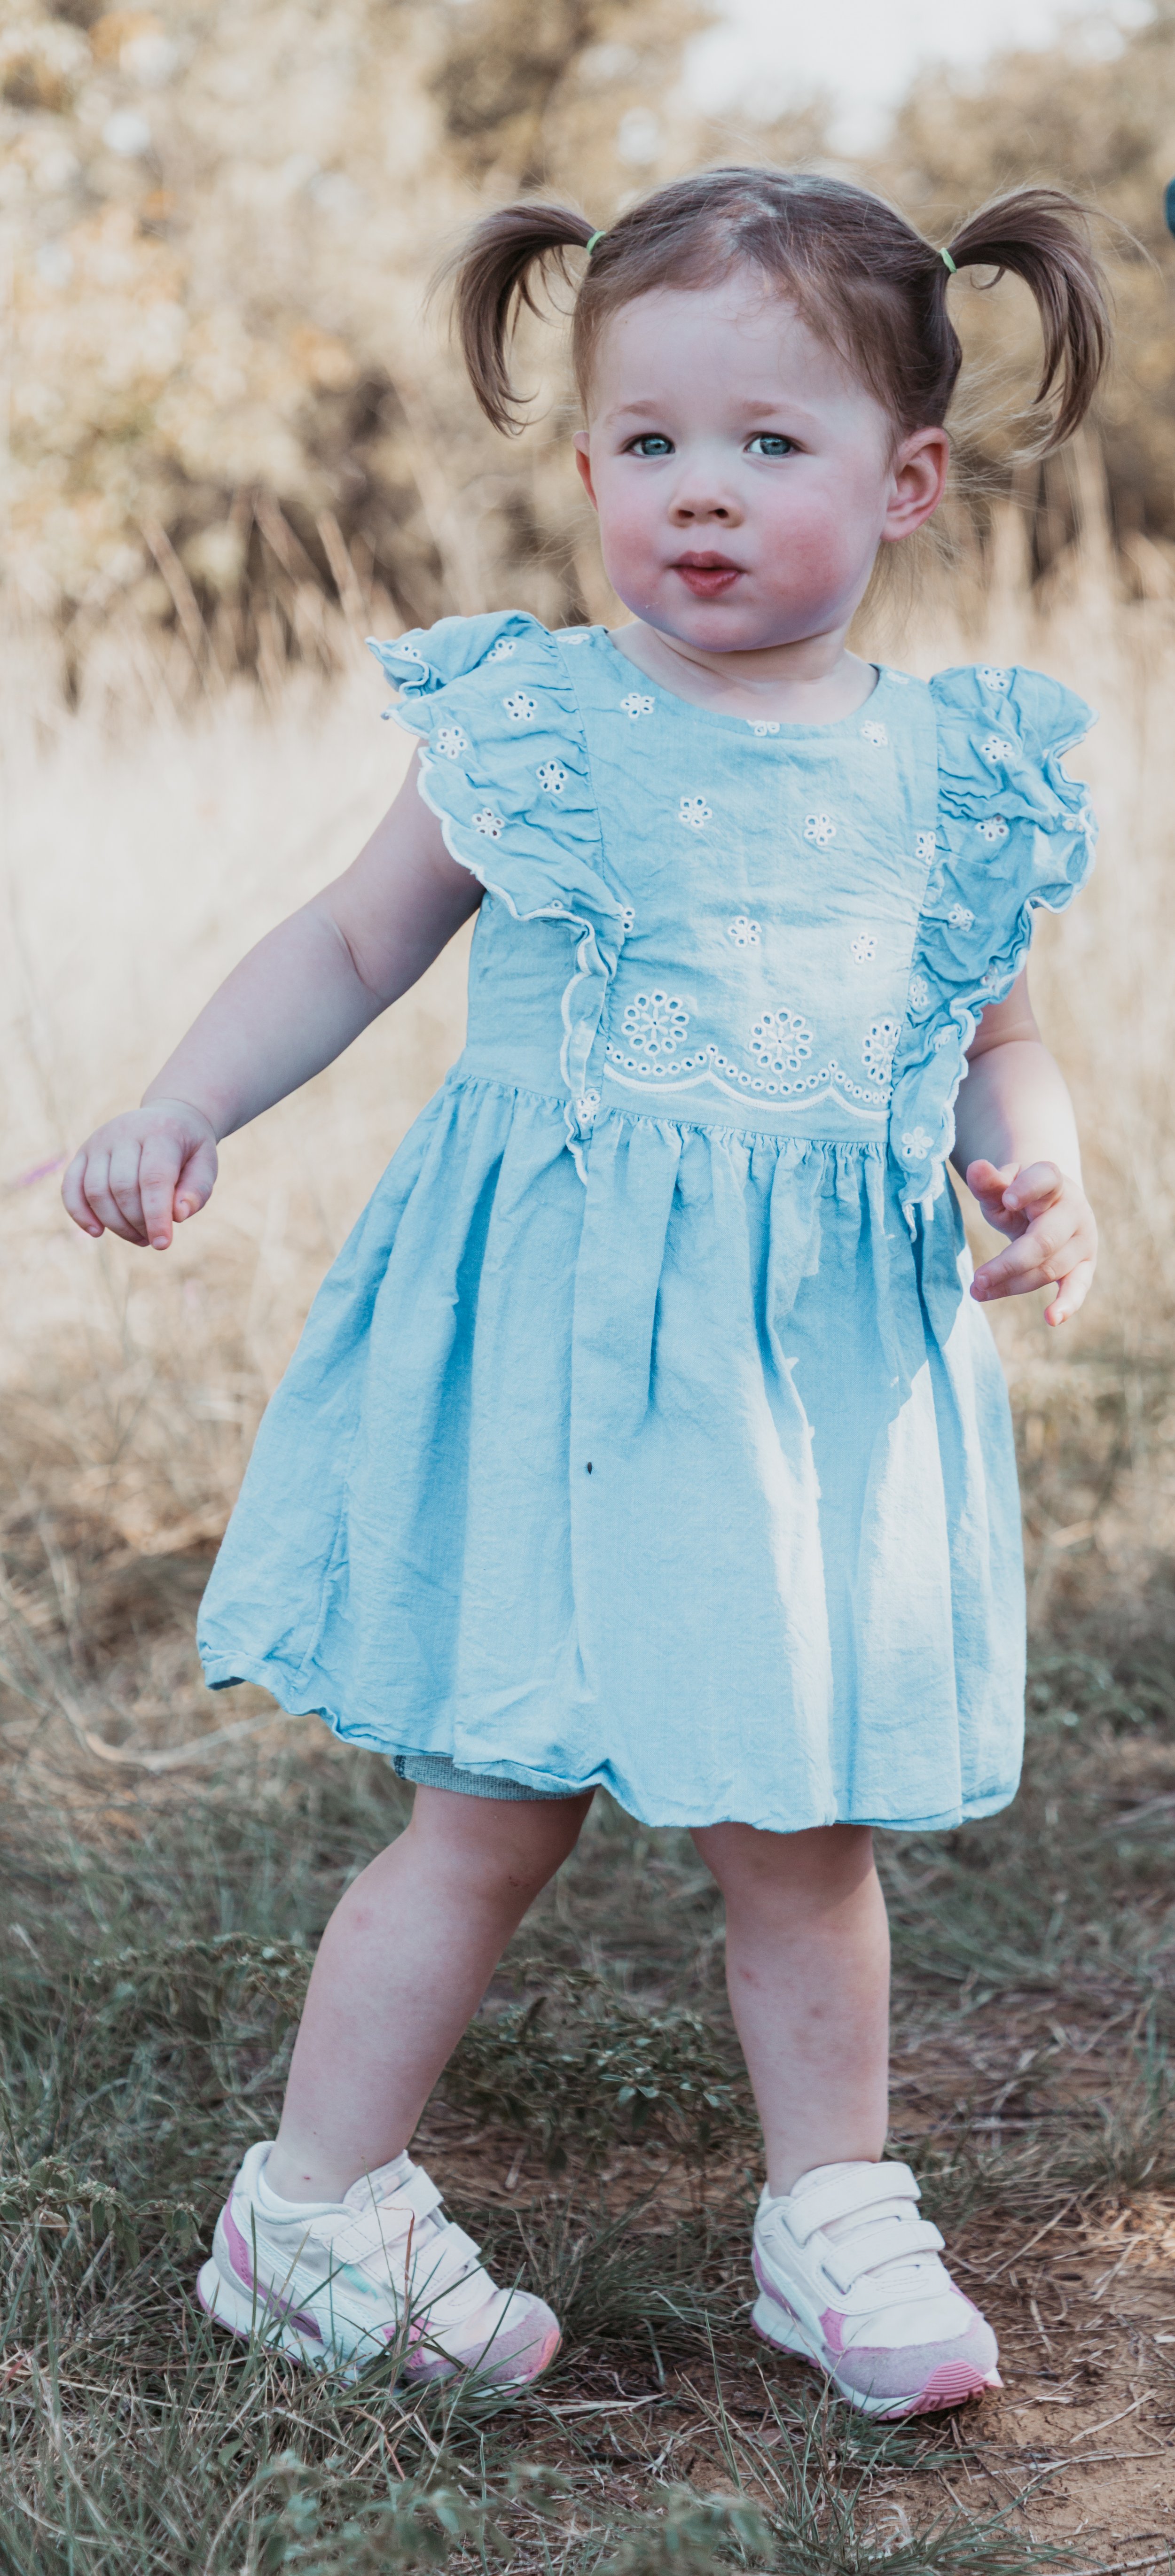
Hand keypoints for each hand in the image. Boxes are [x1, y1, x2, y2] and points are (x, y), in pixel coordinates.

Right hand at [62, 1100, 217, 1250]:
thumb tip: (178, 1216)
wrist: (169, 1117)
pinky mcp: (83, 1152)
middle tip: (152, 1239)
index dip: (156, 1215)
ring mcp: (99, 1140)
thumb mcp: (206, 1164)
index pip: (153, 1178)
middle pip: (122, 1187)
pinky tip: (97, 1232)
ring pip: (96, 1191)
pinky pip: (71, 1187)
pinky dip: (80, 1214)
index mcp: (160, 1132)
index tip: (163, 1244)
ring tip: (138, 1237)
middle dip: (137, 1222)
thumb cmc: (189, 1150)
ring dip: (115, 1224)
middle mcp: (124, 1131)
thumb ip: (196, 1190)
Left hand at [966, 1159, 1096, 1327]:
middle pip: (1044, 1240)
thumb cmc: (1018, 1195)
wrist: (1051, 1204)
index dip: (1028, 1188)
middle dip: (1009, 1262)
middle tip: (977, 1278)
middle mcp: (1074, 1210)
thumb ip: (989, 1182)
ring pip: (1049, 1268)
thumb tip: (976, 1168)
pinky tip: (1052, 1319)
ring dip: (1012, 1284)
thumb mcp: (1002, 1186)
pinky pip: (1079, 1287)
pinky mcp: (1085, 1265)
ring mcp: (1083, 1240)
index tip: (1006, 1199)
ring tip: (977, 1291)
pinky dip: (1067, 1304)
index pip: (1045, 1180)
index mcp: (1053, 1181)